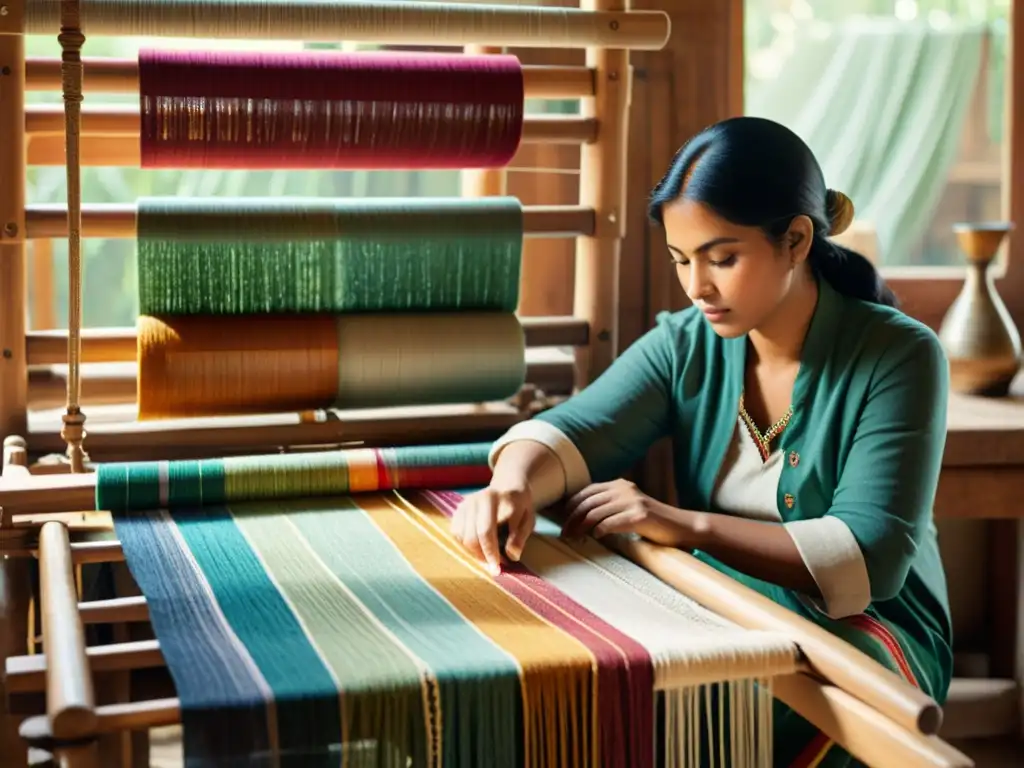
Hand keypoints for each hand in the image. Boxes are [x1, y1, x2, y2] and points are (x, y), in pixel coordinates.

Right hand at [451, 483, 535, 575]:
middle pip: (471, 537)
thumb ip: (520, 537)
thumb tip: (511, 556)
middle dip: (482, 557)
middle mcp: (475, 499)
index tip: (497, 570)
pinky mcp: (458, 510)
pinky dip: (466, 545)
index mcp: (494, 498)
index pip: (486, 532)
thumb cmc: (519, 506)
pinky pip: (456, 534)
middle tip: (495, 566)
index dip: (490, 553)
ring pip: (462, 538)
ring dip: (474, 553)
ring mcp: (464, 504)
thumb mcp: (528, 520)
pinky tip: (479, 547)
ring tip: (489, 556)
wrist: (508, 487)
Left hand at [562, 479, 697, 546]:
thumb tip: (582, 516)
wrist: (681, 526)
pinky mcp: (639, 516)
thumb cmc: (652, 521)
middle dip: (572, 518)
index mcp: (620, 485)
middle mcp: (624, 489)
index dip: (572, 505)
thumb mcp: (629, 506)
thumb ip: (610, 506)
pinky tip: (596, 537)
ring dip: (581, 527)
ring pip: (596, 513)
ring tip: (575, 538)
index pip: (587, 491)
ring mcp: (633, 502)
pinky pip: (611, 523)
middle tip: (565, 533)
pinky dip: (600, 530)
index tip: (563, 520)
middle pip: (588, 502)